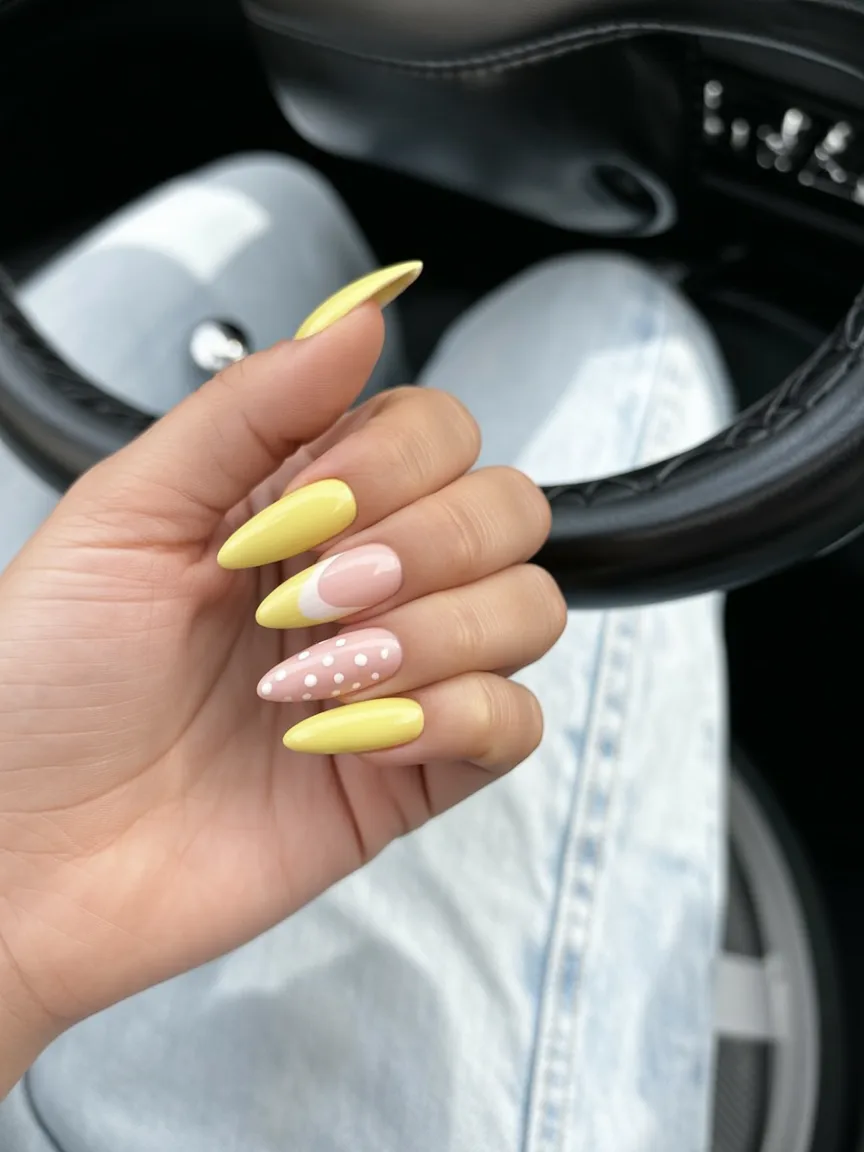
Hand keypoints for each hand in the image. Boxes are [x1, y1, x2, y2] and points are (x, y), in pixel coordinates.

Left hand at [0, 270, 564, 1088]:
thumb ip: (251, 408)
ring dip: (436, 632)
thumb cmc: (42, 682)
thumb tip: (364, 312)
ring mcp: (400, 676)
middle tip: (309, 597)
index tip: (302, 512)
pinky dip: (455, 716)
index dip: (395, 462)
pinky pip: (516, 722)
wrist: (18, 851)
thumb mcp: (127, 512)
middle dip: (424, 546)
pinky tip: (351, 732)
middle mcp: (369, 580)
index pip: (439, 431)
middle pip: (507, 510)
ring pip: (529, 608)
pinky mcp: (414, 770)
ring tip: (316, 675)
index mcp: (305, 505)